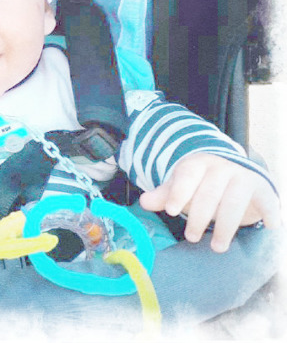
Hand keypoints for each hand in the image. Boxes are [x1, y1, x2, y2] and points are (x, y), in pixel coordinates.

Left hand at [139, 153, 280, 252]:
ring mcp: (244, 177)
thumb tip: (144, 202)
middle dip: (199, 217)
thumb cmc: (202, 185)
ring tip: (217, 248)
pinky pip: (267, 202)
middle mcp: (222, 167)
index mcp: (198, 163)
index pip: (187, 175)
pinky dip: (269, 214)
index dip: (179, 193)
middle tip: (191, 237)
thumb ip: (165, 195)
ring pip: (234, 202)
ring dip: (225, 227)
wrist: (235, 173)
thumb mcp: (181, 187)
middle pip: (209, 192)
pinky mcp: (263, 190)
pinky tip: (268, 228)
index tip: (171, 212)